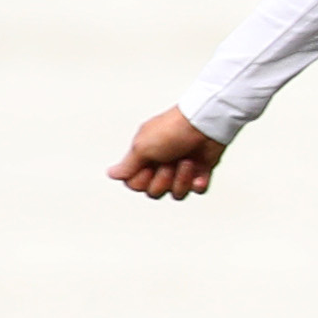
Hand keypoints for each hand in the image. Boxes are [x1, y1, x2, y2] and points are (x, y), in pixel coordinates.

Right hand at [110, 106, 228, 199]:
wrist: (205, 124)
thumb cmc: (172, 129)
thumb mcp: (142, 146)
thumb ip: (127, 165)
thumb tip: (111, 174)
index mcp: (145, 157)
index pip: (134, 184)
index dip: (141, 181)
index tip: (148, 167)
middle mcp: (161, 165)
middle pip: (154, 192)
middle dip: (163, 180)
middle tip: (169, 162)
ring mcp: (181, 170)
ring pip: (176, 194)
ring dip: (182, 179)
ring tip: (187, 162)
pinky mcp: (200, 172)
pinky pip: (196, 190)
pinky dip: (198, 182)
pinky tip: (199, 171)